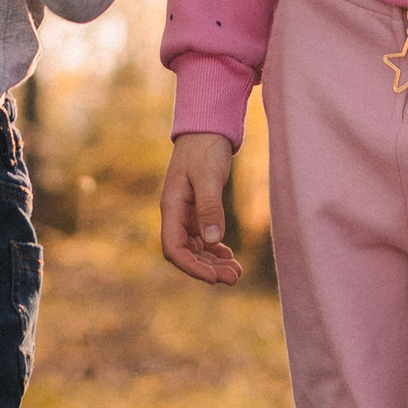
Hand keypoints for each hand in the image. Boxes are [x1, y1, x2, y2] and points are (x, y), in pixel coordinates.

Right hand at [161, 130, 241, 285]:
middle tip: (234, 278)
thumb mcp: (208, 176)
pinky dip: (215, 250)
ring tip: (236, 273)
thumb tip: (213, 240)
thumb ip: (209, 207)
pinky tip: (229, 257)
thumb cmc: (204, 149)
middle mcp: (176, 214)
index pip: (173, 248)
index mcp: (171, 207)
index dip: (191, 267)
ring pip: (196, 248)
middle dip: (208, 269)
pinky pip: (203, 238)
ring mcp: (186, 213)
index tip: (213, 278)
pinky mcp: (198, 209)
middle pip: (186, 253)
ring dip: (213, 262)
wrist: (207, 128)